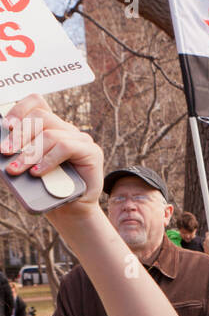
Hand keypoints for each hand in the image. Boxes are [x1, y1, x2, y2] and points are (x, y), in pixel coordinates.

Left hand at [1, 94, 101, 223]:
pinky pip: (65, 147)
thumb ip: (15, 153)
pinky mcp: (92, 152)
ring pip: (51, 134)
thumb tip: (2, 146)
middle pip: (41, 117)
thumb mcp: (24, 168)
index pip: (37, 103)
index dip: (20, 109)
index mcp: (50, 128)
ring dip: (29, 153)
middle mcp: (66, 130)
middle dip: (19, 135)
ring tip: (16, 170)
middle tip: (5, 152)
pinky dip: (47, 160)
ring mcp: (80, 139)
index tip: (6, 126)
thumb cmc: (46, 189)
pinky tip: (37, 172)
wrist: (70, 211)